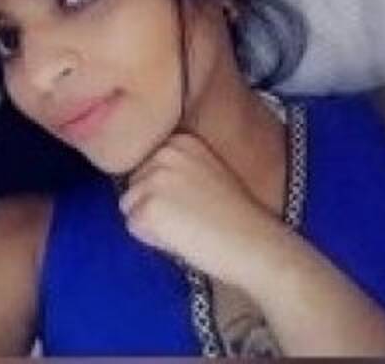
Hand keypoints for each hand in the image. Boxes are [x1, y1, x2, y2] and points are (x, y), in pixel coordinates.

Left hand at [118, 132, 286, 286]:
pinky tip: (182, 236)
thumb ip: (174, 167)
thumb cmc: (234, 216)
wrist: (254, 243)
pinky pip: (133, 227)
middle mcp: (164, 152)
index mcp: (179, 141)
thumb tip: (142, 180)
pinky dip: (152, 238)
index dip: (165, 192)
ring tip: (187, 226)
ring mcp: (154, 179)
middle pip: (134, 185)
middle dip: (153, 205)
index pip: (146, 167)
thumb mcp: (205, 171)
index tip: (193, 201)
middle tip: (191, 217)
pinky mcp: (147, 208)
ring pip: (129, 206)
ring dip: (151, 221)